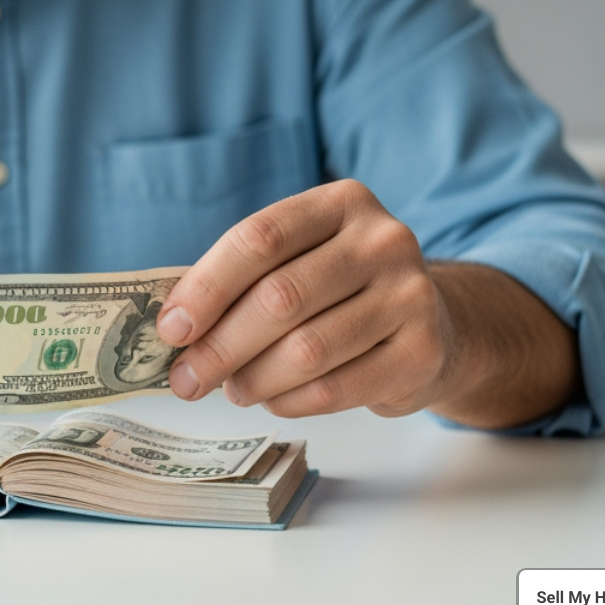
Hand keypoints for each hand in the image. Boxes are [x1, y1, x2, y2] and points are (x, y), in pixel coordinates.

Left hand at [158, 180, 459, 417]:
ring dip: (253, 379)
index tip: (171, 329)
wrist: (434, 325)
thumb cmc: (341, 291)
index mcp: (342, 203)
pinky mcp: (423, 352)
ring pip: (306, 349)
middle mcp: (384, 240)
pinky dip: (290, 401)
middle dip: (220, 345)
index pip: (260, 239)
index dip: (207, 286)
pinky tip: (273, 398)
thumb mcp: (300, 261)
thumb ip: (243, 280)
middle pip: (280, 297)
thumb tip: (173, 327)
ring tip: (233, 389)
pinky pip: (335, 388)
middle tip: (186, 380)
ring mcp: (411, 295)